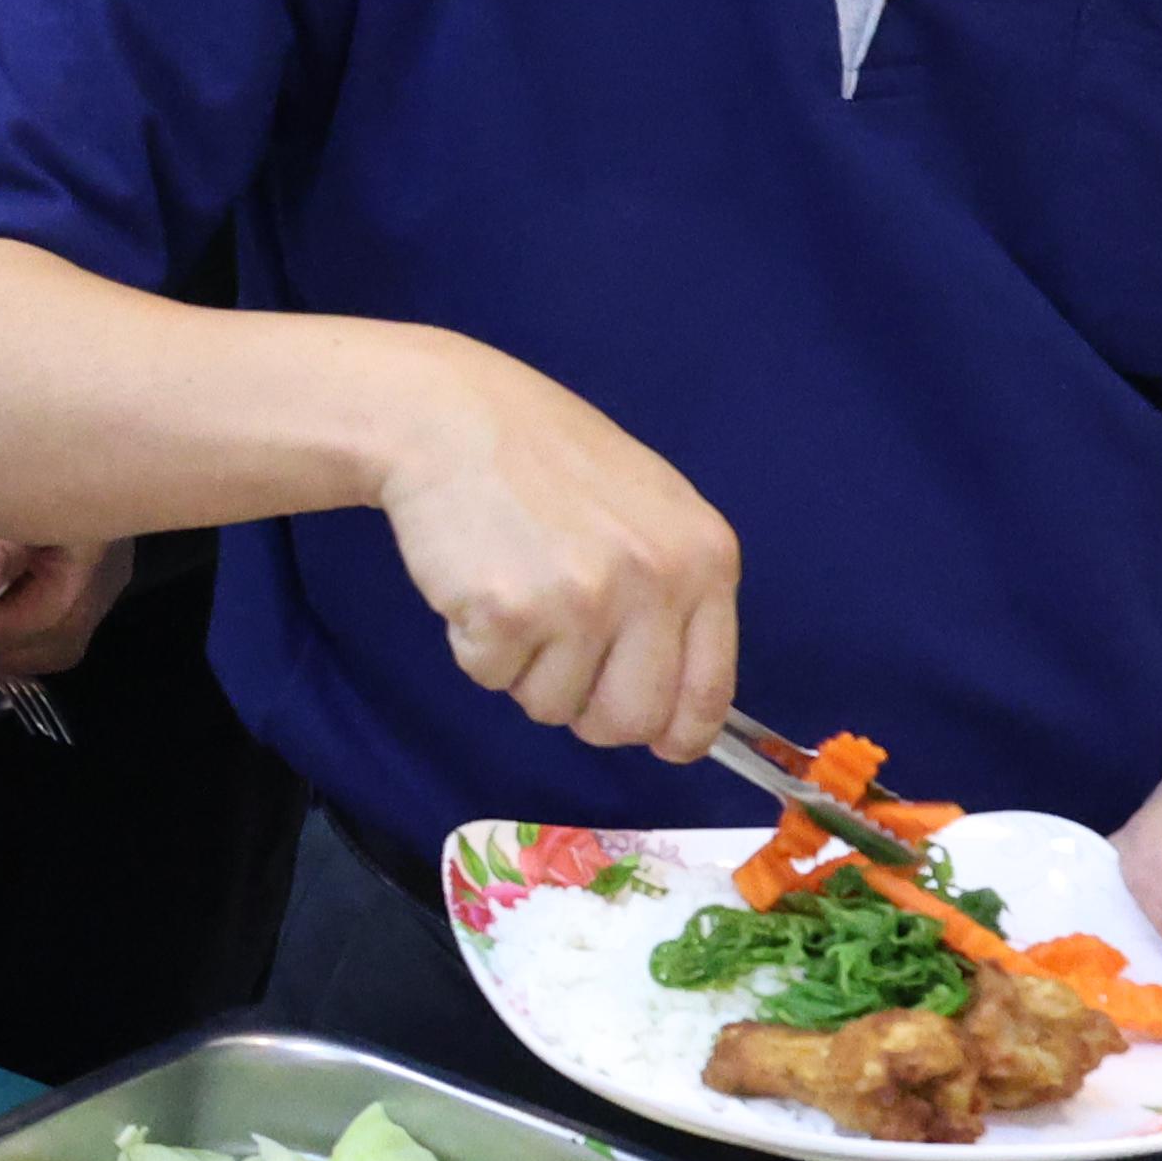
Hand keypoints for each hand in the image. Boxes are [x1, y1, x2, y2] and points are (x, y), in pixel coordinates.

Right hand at [368, 342, 738, 760]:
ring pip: (553, 707)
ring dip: (524, 668)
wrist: (454, 418)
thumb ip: (677, 597)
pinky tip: (477, 582)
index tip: (658, 742)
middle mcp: (654, 582)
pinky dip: (474, 646)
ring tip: (514, 592)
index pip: (707, 692)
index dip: (676, 733)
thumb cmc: (547, 464)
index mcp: (704, 559)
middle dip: (589, 710)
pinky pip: (491, 678)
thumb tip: (683, 714)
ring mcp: (582, 599)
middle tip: (557, 660)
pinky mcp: (509, 612)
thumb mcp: (649, 513)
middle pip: (630, 721)